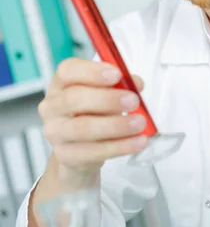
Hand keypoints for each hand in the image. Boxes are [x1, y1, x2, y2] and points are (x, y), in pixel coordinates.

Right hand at [39, 57, 147, 175]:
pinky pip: (93, 152)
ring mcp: (55, 132)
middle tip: (133, 101)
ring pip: (83, 128)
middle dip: (107, 99)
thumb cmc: (94, 114)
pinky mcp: (66, 155)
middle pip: (74, 99)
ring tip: (139, 123)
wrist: (82, 150)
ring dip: (116, 125)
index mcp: (61, 84)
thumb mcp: (106, 94)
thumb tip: (136, 83)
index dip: (92, 71)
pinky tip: (138, 142)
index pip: (68, 71)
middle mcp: (52, 107)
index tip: (117, 74)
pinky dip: (120, 146)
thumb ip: (121, 85)